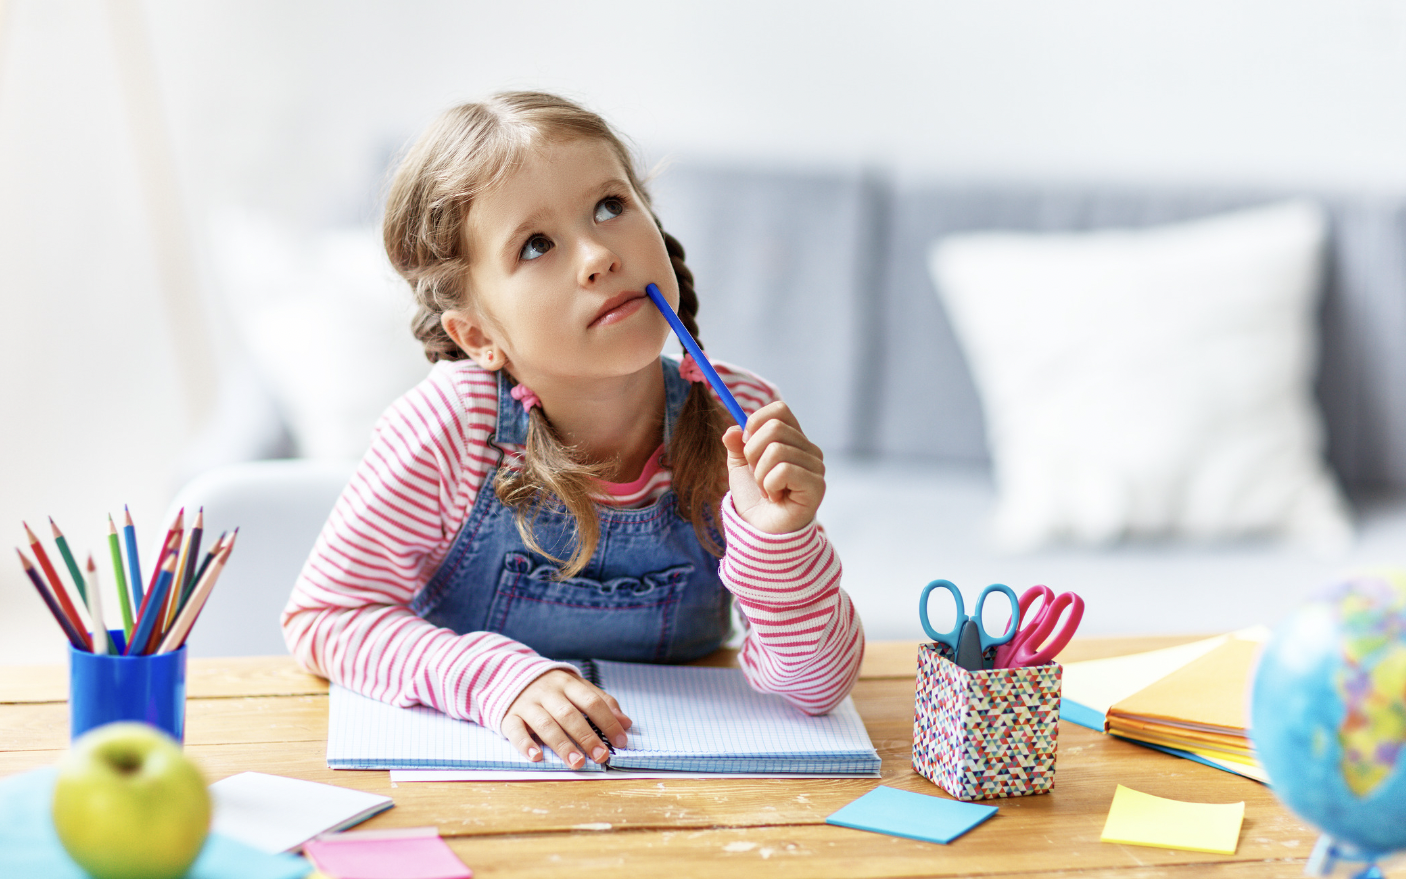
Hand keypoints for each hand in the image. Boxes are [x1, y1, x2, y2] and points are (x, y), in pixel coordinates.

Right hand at [502, 670, 630, 767]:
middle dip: (586, 737)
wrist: (509, 674)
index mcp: (568, 684)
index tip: (620, 741)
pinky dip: (525, 744)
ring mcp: (527, 704)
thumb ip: (602, 702)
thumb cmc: (552, 687)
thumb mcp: (577, 687)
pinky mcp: (509, 716)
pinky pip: (515, 730)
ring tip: (576, 762)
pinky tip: (536, 757)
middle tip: (601, 756)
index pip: (591, 702)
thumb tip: (626, 723)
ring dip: (562, 745)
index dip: (608, 721)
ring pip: (545, 724)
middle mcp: (547, 692)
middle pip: (569, 715)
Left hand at [721, 400, 825, 533]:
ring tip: (766, 490)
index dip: (755, 423)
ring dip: (760, 475)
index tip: (745, 446)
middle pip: (774, 427)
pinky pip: (784, 470)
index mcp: (794, 440)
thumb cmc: (755, 500)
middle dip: (752, 452)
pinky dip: (769, 485)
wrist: (760, 533)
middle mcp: (809, 450)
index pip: (779, 410)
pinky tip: (775, 498)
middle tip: (757, 475)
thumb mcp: (740, 468)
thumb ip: (736, 445)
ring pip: (776, 450)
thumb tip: (732, 430)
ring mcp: (816, 468)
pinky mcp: (816, 486)